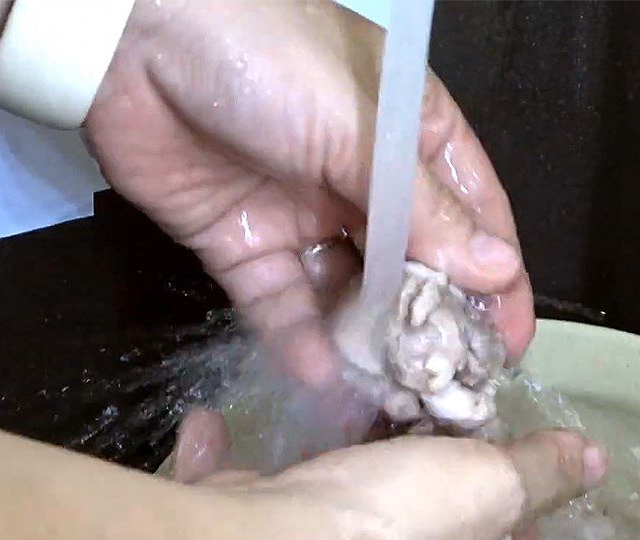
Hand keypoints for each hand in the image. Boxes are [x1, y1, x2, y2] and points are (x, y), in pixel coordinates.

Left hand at [85, 0, 534, 387]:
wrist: (130, 42)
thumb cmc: (268, 61)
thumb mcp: (361, 128)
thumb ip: (424, 210)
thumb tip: (498, 272)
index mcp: (409, 140)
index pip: (473, 218)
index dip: (498, 281)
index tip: (509, 342)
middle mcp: (364, 185)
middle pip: (414, 269)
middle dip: (433, 326)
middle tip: (451, 385)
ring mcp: (305, 222)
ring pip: (350, 297)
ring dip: (369, 345)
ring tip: (390, 397)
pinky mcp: (247, 251)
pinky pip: (283, 307)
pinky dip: (301, 342)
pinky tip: (323, 379)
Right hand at [173, 410, 606, 539]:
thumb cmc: (392, 527)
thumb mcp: (486, 485)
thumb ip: (542, 473)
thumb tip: (595, 463)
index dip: (524, 530)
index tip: (510, 481)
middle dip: (438, 506)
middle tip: (433, 450)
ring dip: (352, 495)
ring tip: (357, 440)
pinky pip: (266, 531)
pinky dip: (252, 485)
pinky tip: (221, 434)